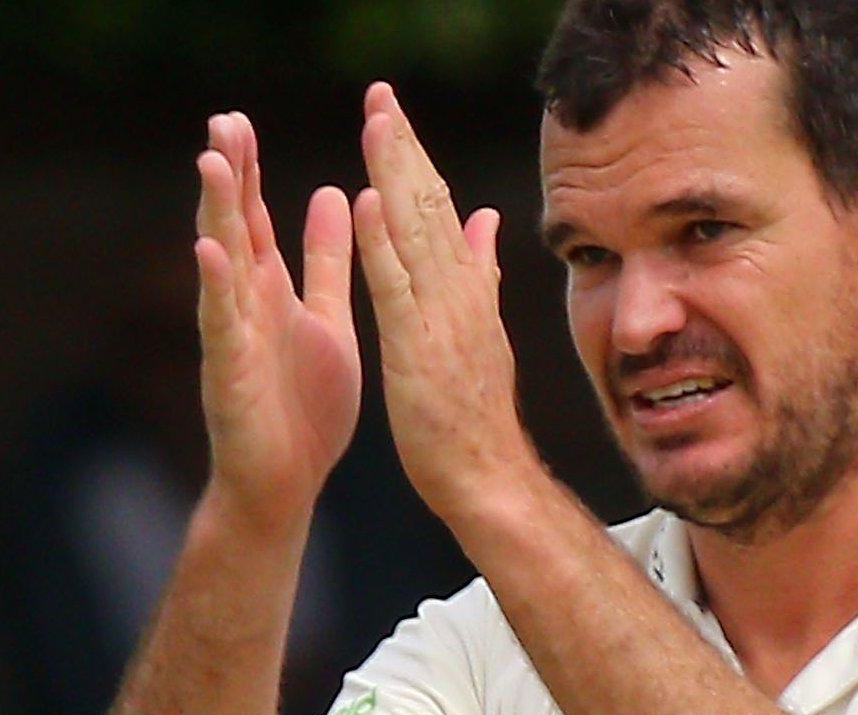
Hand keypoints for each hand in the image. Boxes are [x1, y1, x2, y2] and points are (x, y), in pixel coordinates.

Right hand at [194, 112, 361, 531]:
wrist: (286, 482)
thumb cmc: (305, 406)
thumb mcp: (325, 318)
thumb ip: (324, 262)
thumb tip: (332, 195)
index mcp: (269, 292)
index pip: (254, 219)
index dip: (248, 172)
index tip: (239, 121)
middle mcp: (244, 306)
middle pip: (233, 228)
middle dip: (228, 176)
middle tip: (221, 122)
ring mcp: (232, 337)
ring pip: (221, 265)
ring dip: (215, 213)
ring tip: (212, 163)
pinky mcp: (230, 372)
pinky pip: (222, 323)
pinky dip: (216, 286)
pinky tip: (210, 251)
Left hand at [352, 83, 538, 524]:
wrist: (489, 478)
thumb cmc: (475, 414)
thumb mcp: (481, 332)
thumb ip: (480, 273)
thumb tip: (486, 220)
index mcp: (466, 289)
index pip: (440, 211)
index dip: (417, 160)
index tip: (394, 116)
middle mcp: (459, 293)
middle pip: (430, 207)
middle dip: (404, 147)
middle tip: (381, 95)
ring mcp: (442, 318)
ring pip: (416, 233)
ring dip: (395, 175)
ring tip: (376, 123)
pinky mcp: (417, 348)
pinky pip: (397, 288)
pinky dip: (384, 243)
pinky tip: (369, 202)